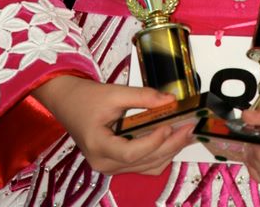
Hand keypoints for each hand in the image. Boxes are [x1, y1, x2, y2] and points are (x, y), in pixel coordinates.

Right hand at [33, 75, 194, 175]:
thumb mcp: (114, 92)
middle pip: (144, 162)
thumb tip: (171, 100)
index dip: (152, 142)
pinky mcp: (117, 164)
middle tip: (190, 127)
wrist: (68, 103)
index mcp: (98, 146)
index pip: (130, 152)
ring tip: (187, 132)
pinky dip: (160, 153)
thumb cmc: (86, 98)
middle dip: (171, 145)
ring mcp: (111, 167)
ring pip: (148, 166)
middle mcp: (105, 164)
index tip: (169, 125)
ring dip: (169, 151)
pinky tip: (174, 138)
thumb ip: (143, 96)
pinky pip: (144, 165)